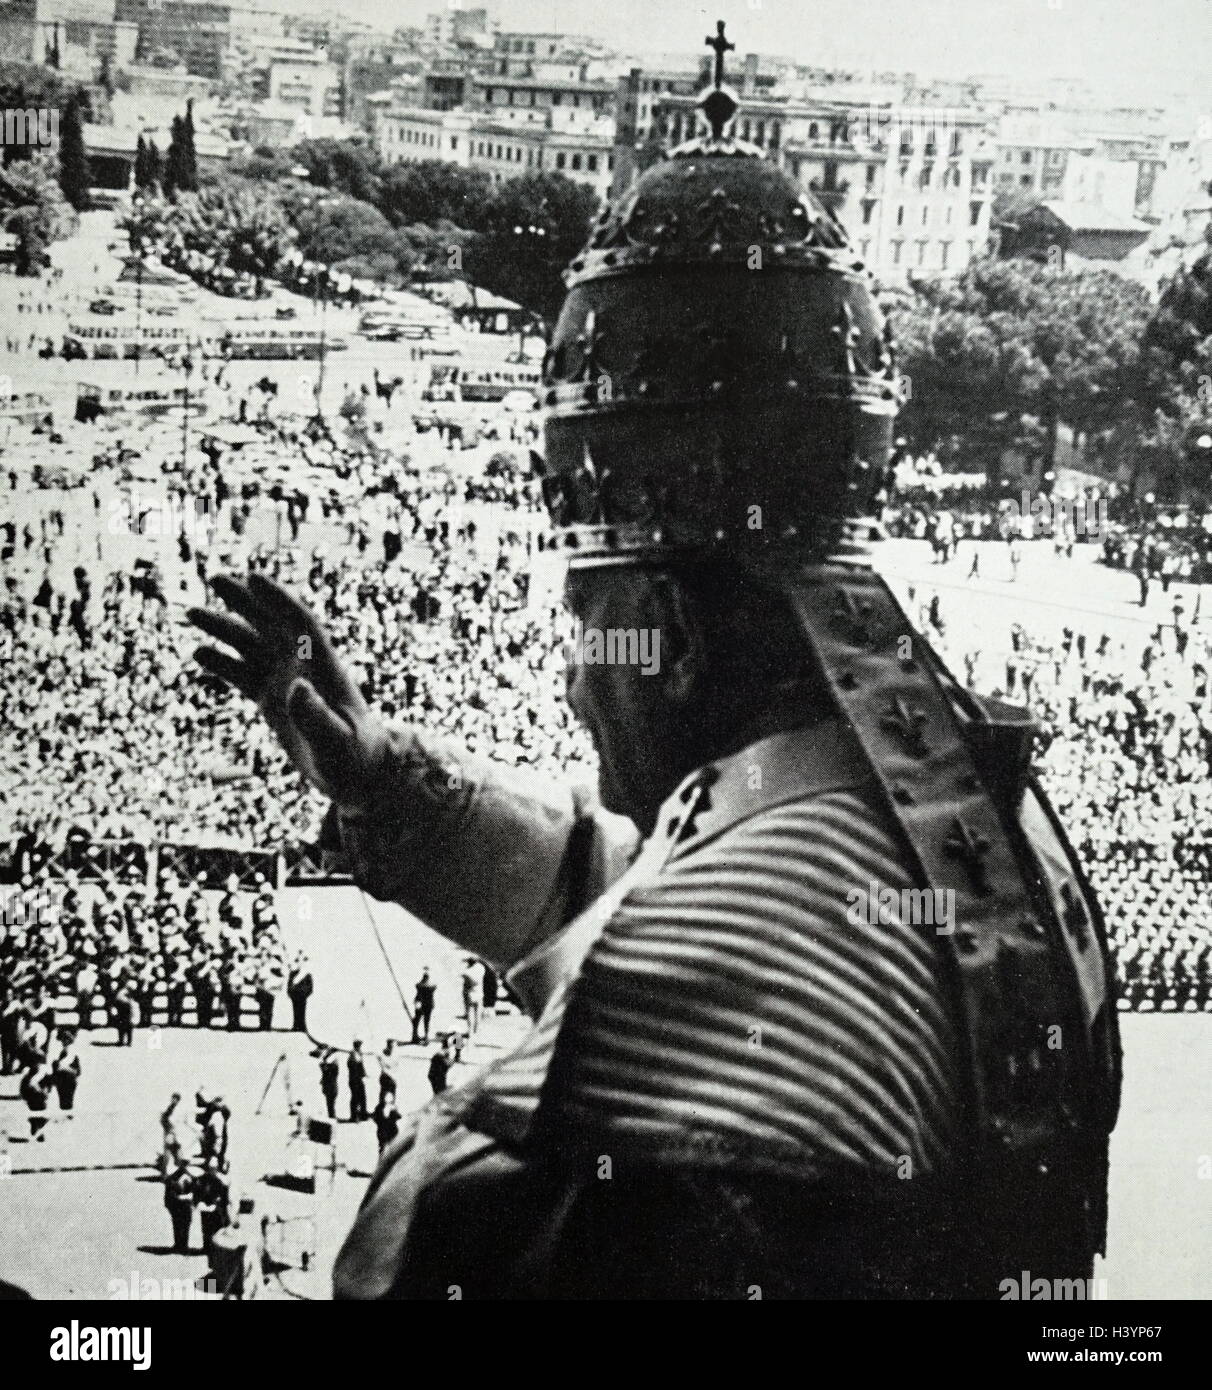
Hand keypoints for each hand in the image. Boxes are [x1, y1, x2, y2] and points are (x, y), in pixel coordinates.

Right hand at [189, 573, 388, 808]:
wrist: (358, 775)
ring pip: (251, 645)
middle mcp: (304, 667)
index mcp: (324, 667)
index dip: (277, 599)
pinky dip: (223, 663)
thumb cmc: (355, 757)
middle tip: (213, 577)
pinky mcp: (273, 701)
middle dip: (244, 600)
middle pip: (271, 623)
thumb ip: (316, 717)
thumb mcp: (336, 741)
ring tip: (190, 613)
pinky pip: (244, 674)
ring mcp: (286, 681)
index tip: (252, 577)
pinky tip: (198, 652)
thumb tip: (295, 688)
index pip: (300, 623)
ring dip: (224, 628)